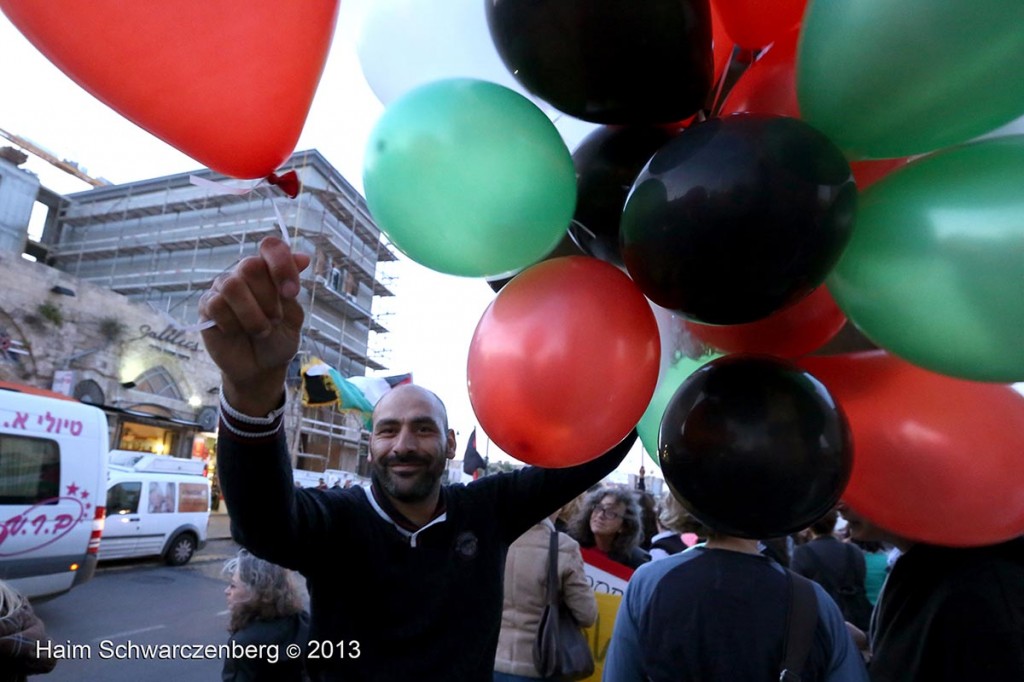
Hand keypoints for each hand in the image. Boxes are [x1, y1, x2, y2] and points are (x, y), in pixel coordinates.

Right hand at [199, 237, 310, 413]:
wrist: (261, 368)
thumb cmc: (279, 339)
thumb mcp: (294, 316)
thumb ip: (292, 287)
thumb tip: (303, 257)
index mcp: (269, 271)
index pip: (271, 247)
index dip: (281, 265)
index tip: (291, 293)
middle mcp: (245, 274)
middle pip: (250, 266)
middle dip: (267, 298)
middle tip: (274, 319)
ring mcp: (223, 288)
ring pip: (232, 286)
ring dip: (251, 315)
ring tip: (259, 330)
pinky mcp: (207, 306)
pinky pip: (216, 304)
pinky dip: (232, 323)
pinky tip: (236, 332)